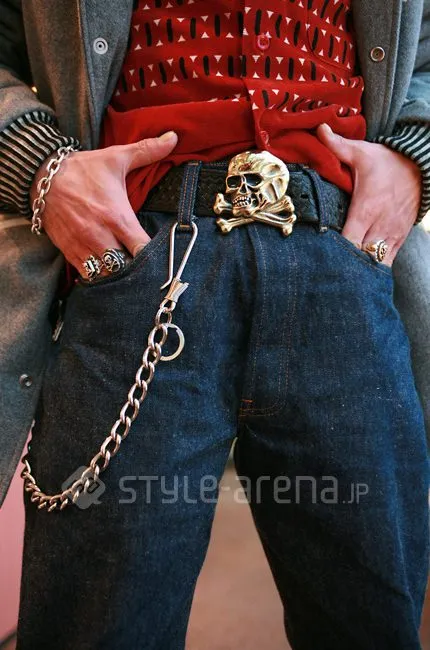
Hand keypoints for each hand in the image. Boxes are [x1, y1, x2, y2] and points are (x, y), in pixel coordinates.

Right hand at [30, 131, 177, 276]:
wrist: (40, 176)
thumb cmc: (83, 169)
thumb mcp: (116, 158)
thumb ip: (147, 151)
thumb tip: (174, 137)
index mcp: (117, 217)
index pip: (142, 250)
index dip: (154, 257)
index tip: (161, 255)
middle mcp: (101, 236)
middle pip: (126, 268)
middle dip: (138, 269)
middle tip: (146, 266)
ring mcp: (84, 247)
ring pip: (107, 276)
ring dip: (119, 274)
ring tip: (128, 269)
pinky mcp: (70, 252)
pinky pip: (88, 275)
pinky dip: (100, 276)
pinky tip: (109, 270)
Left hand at [316, 123, 421, 265]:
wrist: (422, 165)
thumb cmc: (388, 161)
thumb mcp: (362, 152)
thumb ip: (337, 146)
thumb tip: (319, 128)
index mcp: (366, 209)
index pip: (348, 240)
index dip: (333, 252)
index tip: (319, 255)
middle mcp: (379, 226)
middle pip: (359, 256)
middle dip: (343, 264)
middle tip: (324, 268)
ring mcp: (391, 234)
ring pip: (374, 262)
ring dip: (359, 268)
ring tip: (342, 274)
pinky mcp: (399, 238)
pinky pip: (387, 260)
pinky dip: (374, 267)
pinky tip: (360, 272)